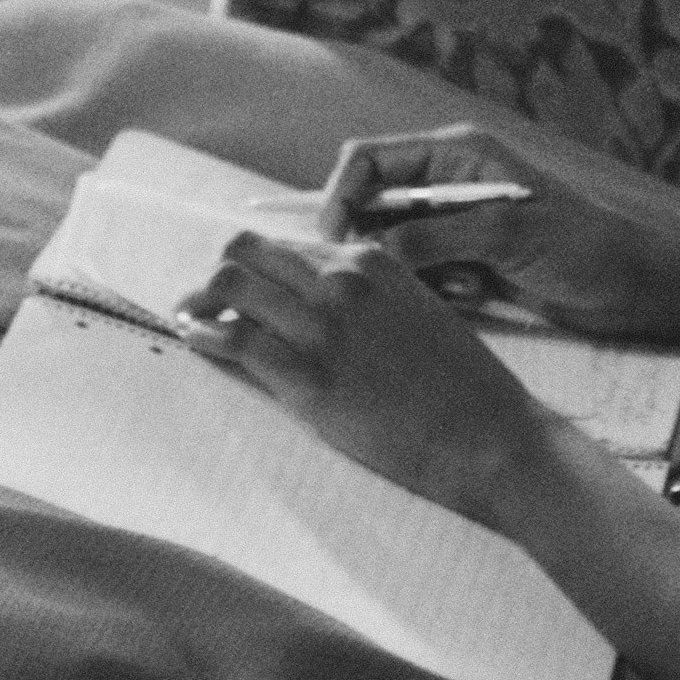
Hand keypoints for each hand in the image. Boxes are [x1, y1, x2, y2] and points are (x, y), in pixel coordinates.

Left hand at [176, 230, 560, 522]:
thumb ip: (368, 296)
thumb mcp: (416, 311)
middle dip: (220, 274)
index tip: (239, 285)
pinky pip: (235, 341)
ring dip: (200, 303)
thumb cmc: (461, 384)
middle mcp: (342, 281)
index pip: (285, 243)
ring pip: (230, 286)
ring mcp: (324, 327)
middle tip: (205, 302)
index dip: (254, 265)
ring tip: (190, 322)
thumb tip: (314, 302)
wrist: (489, 436)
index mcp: (371, 260)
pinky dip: (204, 338)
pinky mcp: (310, 377)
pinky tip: (195, 342)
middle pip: (245, 251)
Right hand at [320, 123, 679, 339]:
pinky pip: (421, 273)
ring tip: (459, 286)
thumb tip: (372, 250)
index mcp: (457, 153)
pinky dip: (434, 288)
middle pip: (374, 204)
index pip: (369, 160)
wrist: (633, 288)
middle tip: (393, 278)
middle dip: (375, 242)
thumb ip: (435, 237)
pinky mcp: (465, 260)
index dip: (341, 196)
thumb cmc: (582, 248)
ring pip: (394, 245)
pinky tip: (474, 295)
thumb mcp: (507, 235)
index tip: (335, 243)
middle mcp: (448, 181)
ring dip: (411, 270)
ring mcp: (455, 223)